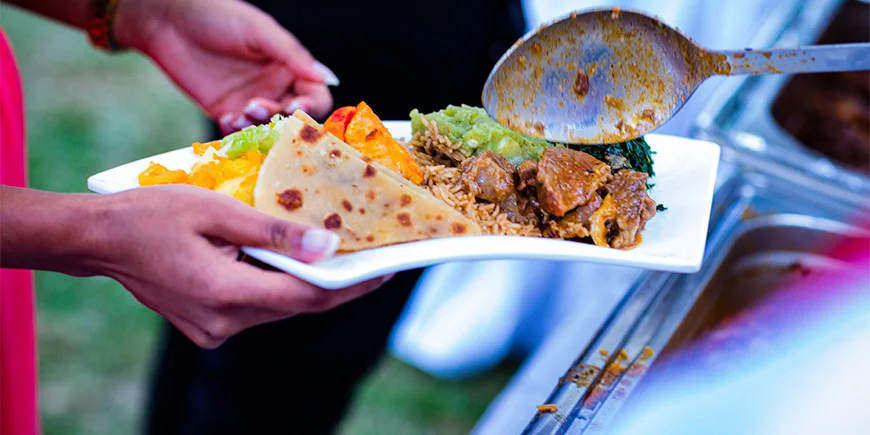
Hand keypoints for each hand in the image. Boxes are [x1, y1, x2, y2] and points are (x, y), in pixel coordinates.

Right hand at [87, 186, 387, 347]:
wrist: (99, 240)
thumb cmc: (152, 214)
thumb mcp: (217, 210)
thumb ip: (274, 232)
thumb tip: (327, 246)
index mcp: (225, 294)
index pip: (307, 298)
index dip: (352, 285)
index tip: (387, 269)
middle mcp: (222, 323)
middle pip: (298, 305)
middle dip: (338, 282)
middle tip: (374, 257)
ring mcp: (214, 330)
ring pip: (279, 306)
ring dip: (308, 282)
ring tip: (343, 255)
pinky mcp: (209, 326)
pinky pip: (258, 306)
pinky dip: (280, 285)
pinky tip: (295, 262)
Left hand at [113, 0, 335, 134]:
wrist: (168, 21)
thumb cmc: (218, 16)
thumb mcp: (260, 32)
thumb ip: (293, 57)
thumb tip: (329, 79)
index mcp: (289, 66)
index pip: (315, 96)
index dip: (310, 107)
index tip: (295, 108)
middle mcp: (274, 87)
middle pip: (293, 118)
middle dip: (281, 118)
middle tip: (259, 106)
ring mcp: (250, 101)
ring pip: (267, 129)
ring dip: (259, 126)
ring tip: (242, 111)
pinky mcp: (225, 112)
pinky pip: (239, 133)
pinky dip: (237, 132)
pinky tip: (227, 118)